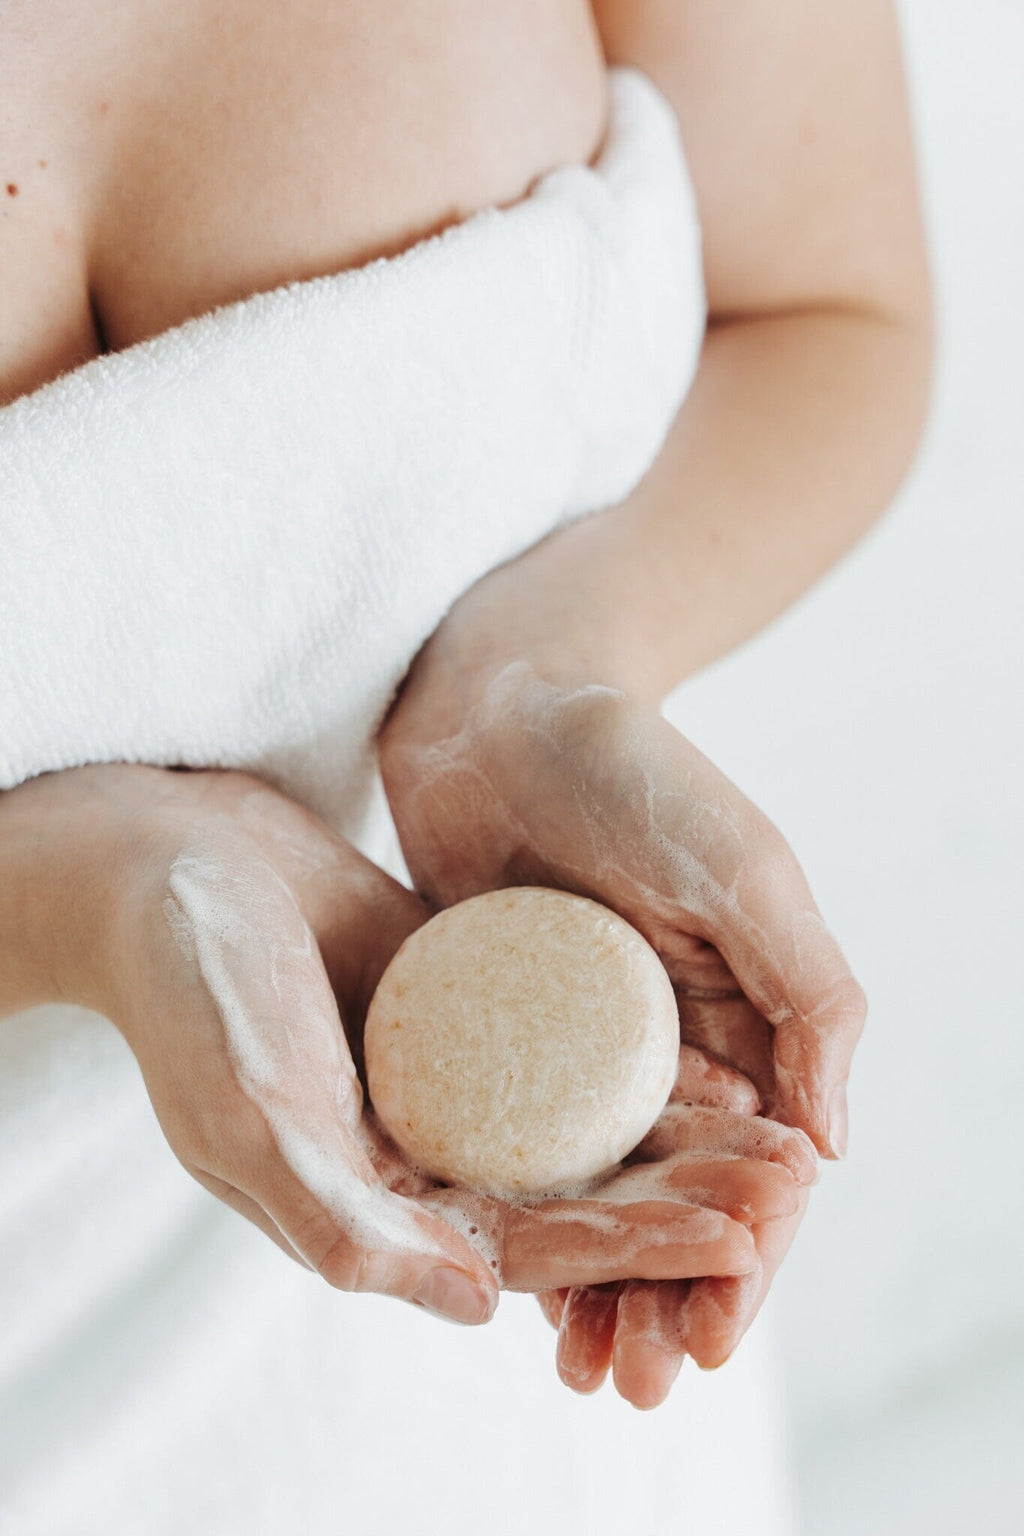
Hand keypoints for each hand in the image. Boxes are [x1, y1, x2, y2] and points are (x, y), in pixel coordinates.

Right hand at [4, 763, 774, 1320]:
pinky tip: (706, 1040)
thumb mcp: (252, 1121)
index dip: (630, 1247)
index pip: (522, 1247)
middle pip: (571, 1192)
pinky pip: (561, 1039)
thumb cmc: (190, 994)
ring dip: (670, 1131)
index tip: (732, 1235)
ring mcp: (443, 1076)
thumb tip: (474, 1310)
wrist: (164, 862)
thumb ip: (349, 1229)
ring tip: (770, 1124)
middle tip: (783, 1185)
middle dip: (675, 1196)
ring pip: (578, 1122)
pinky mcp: (458, 1005)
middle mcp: (417, 1151)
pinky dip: (630, 1051)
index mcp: (370, 1205)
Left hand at [379, 641, 864, 1390]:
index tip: (714, 1340)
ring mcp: (572, 1049)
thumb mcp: (743, 868)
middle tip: (636, 1387)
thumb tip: (833, 1150)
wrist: (504, 699)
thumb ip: (807, 994)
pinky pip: (506, 1143)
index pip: (753, 1170)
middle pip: (672, 1202)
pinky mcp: (491, 1034)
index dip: (742, 1261)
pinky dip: (514, 1215)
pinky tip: (494, 1280)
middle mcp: (660, 1048)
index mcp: (736, 1021)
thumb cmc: (634, 767)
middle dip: (665, 1297)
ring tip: (575, 1370)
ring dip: (593, 1286)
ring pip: (594, 1194)